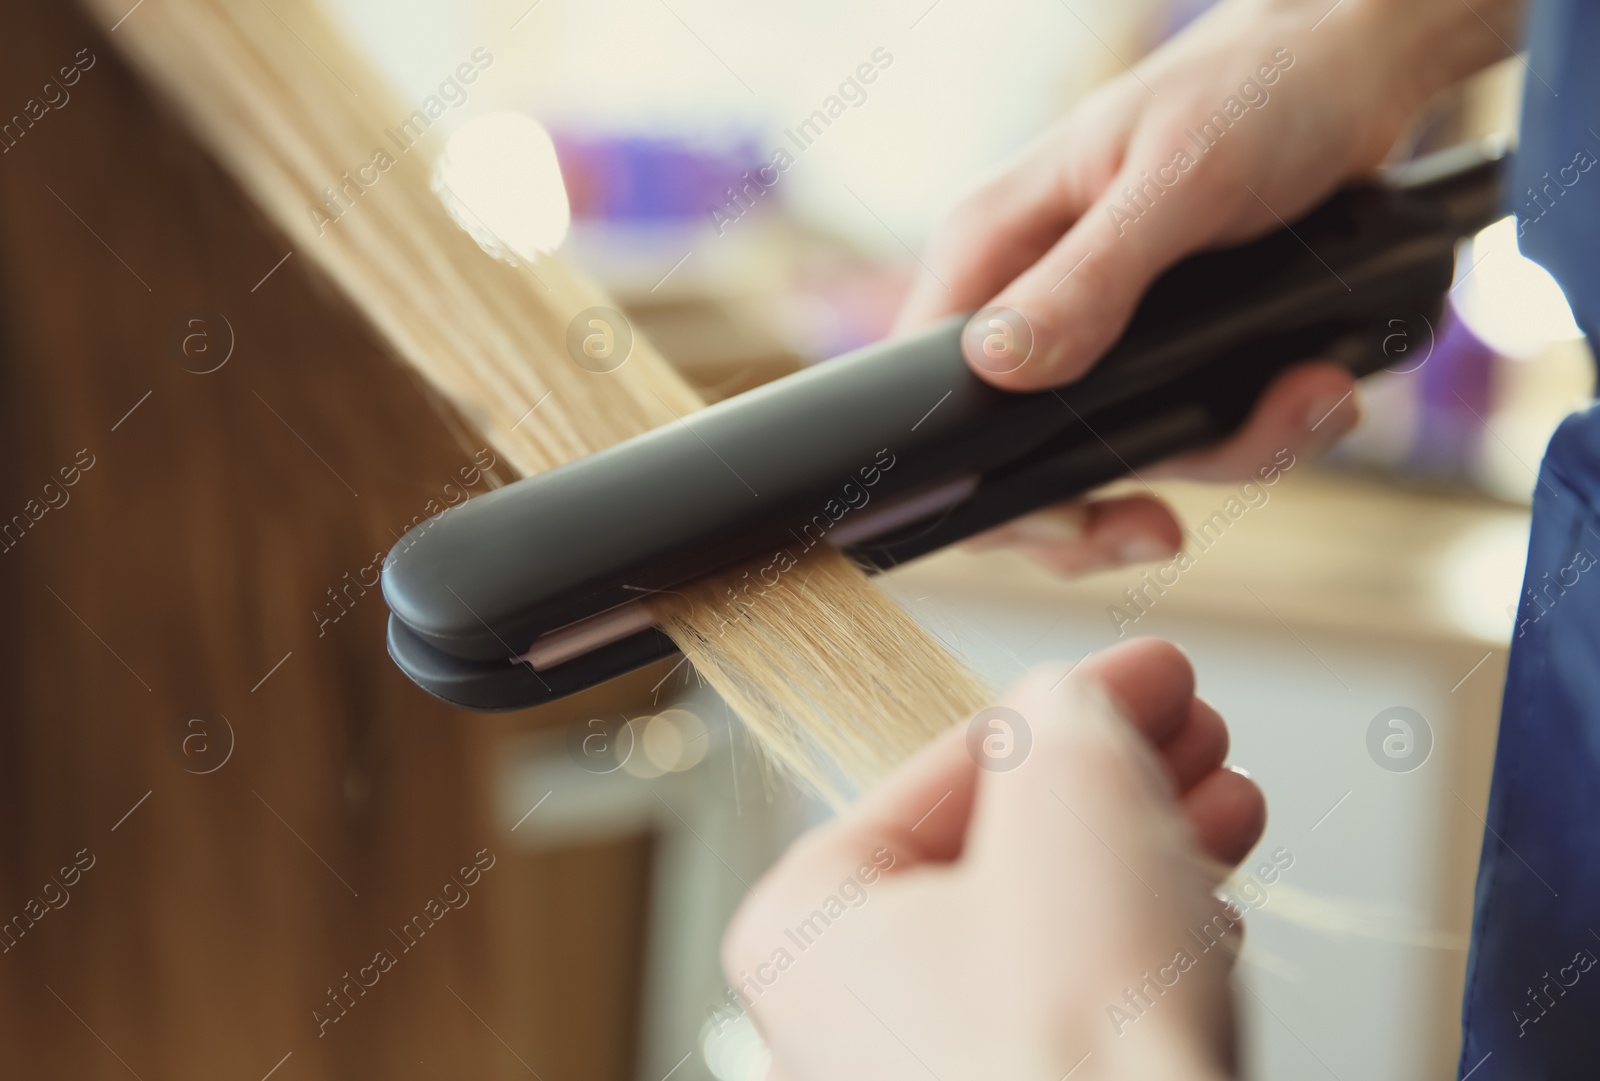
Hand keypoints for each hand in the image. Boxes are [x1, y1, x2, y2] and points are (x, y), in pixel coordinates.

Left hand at [722, 640, 1264, 1080]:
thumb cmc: (1072, 1056)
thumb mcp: (1068, 802)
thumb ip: (1063, 715)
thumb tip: (1072, 706)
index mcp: (816, 922)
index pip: (951, 769)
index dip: (1069, 698)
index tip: (1148, 668)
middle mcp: (855, 1009)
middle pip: (1007, 842)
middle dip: (1119, 771)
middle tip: (1190, 723)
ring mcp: (937, 1072)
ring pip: (1054, 920)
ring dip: (1149, 844)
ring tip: (1225, 797)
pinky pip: (1081, 1004)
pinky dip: (1148, 941)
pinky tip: (1207, 906)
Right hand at [899, 0, 1520, 574]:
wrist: (1354, 70)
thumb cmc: (1257, 88)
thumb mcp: (1177, 181)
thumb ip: (1088, 279)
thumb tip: (1000, 366)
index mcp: (995, 246)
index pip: (931, 389)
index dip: (979, 476)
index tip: (1060, 514)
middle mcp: (1032, 299)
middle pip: (1017, 456)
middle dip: (1103, 503)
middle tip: (1160, 526)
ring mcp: (1097, 333)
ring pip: (1119, 459)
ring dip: (1224, 451)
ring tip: (1307, 397)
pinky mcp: (1162, 350)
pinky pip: (1188, 432)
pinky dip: (1260, 428)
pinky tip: (1312, 386)